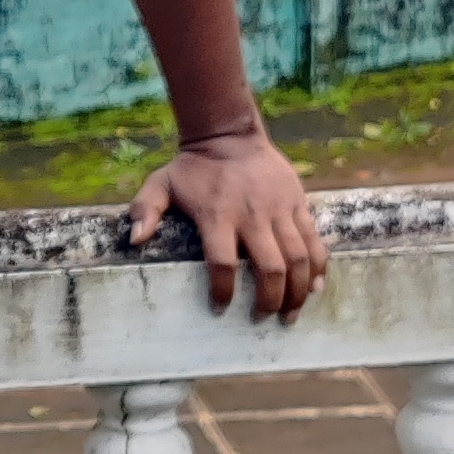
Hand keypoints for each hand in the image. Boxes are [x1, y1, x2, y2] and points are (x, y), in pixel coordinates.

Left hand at [128, 130, 327, 320]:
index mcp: (217, 215)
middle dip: (270, 300)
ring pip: (298, 258)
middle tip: (263, 319)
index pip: (222, 263)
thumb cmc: (193, 168)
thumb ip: (145, 210)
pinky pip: (314, 239)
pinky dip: (319, 265)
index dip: (222, 291)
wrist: (229, 135)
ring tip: (291, 314)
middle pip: (270, 268)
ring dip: (298, 290)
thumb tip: (134, 240)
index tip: (219, 309)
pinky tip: (316, 287)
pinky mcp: (298, 202)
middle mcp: (252, 215)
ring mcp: (279, 209)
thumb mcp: (161, 183)